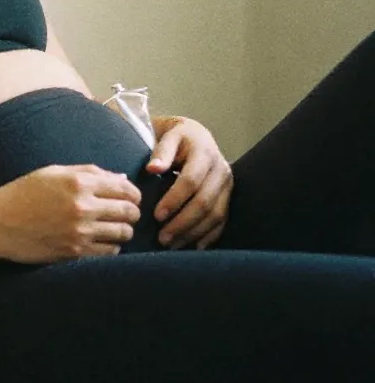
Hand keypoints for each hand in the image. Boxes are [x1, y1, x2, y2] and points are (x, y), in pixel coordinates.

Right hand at [0, 163, 141, 263]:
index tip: (130, 198)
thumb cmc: (23, 193)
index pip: (125, 189)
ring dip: (122, 231)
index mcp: (78, 183)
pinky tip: (101, 241)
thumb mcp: (53, 172)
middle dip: (132, 213)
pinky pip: (109, 253)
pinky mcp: (74, 252)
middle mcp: (82, 207)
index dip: (133, 194)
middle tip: (126, 214)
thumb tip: (122, 179)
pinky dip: (111, 247)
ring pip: (123, 234)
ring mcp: (79, 232)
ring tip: (113, 228)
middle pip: (129, 212)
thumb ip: (89, 172)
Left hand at [145, 117, 232, 249]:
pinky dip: (209, 236)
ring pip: (215, 215)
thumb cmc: (174, 137)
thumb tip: (152, 169)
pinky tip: (194, 246)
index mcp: (204, 152)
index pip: (191, 181)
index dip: (174, 200)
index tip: (156, 215)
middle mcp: (221, 169)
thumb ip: (161, 152)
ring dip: (193, 233)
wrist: (194, 135)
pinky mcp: (229, 196)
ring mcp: (228, 185)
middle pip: (205, 202)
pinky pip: (222, 221)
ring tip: (172, 244)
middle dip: (183, 223)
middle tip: (162, 238)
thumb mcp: (167, 136)